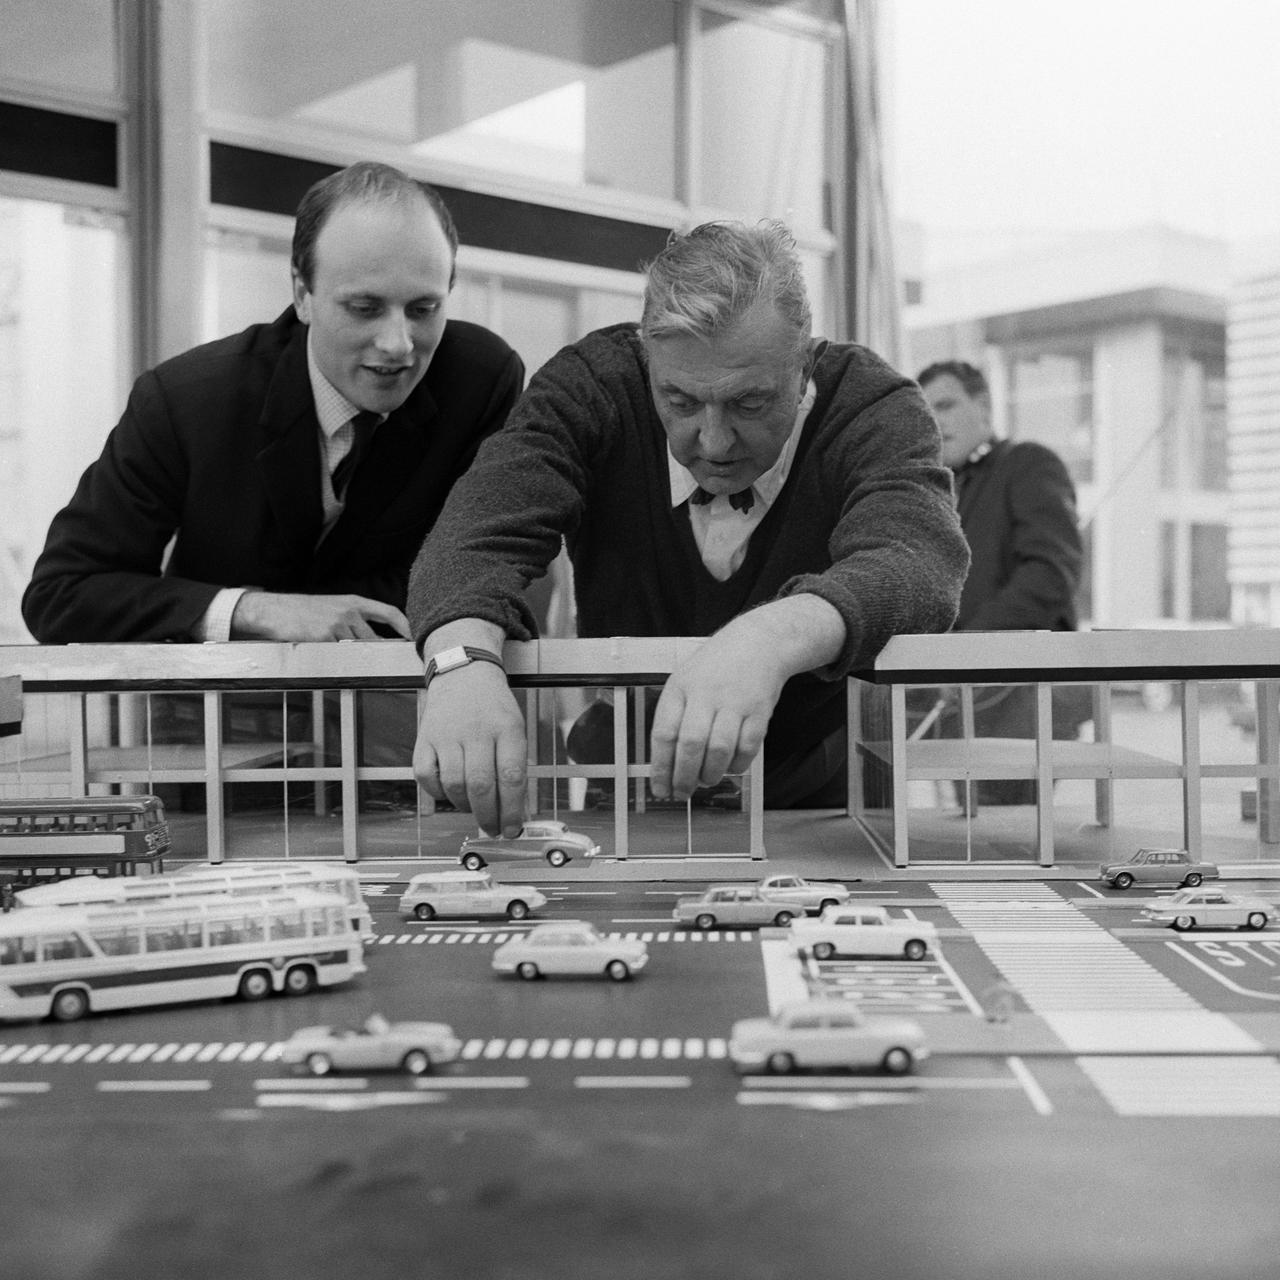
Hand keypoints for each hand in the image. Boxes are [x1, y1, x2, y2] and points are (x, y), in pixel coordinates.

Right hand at [230, 592, 410, 640]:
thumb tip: (373, 637)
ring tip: (345, 657)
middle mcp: (349, 612)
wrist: (274, 611)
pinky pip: (340, 655)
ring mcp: (338, 625)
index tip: (413, 637)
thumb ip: (354, 618)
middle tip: (387, 663)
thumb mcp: (333, 606)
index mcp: (353, 601)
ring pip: (358, 649)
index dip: (405, 626)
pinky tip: (328, 654)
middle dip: (380, 651)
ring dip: (355, 657)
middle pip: (375, 638)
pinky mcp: (325, 638)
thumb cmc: (303, 610)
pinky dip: (338, 658)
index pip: (389, 612)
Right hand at [413, 662, 527, 836]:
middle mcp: (476, 731)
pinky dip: (438, 793)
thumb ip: (515, 766)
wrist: (464, 673)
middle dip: (488, 816)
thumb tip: (513, 811)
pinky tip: (450, 791)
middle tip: (493, 829)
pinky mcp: (424, 739)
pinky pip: (426, 778)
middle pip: (481, 786)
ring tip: (474, 807)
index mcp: (506, 728)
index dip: (511, 810)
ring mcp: (447, 735)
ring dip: (465, 806)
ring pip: (454, 786)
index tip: (512, 829)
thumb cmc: (493, 707)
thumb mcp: (515, 728)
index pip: (511, 777)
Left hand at [649, 622, 785, 800]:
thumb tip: (667, 765)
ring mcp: (734, 701)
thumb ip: (676, 718)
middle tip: (682, 793)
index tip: (660, 788)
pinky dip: (738, 764)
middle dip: (684, 776)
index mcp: (680, 688)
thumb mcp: (685, 682)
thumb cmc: (715, 668)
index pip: (664, 733)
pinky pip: (747, 746)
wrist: (758, 642)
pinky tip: (730, 767)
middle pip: (690, 744)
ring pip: (719, 749)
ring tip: (706, 780)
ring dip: (711, 773)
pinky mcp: (759, 710)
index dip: (660, 767)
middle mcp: (705, 694)